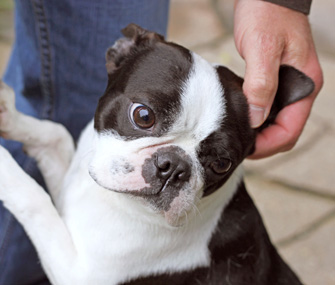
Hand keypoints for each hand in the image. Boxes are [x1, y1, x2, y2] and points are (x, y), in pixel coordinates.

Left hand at [234, 0, 322, 158]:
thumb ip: (261, 85)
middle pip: (285, 130)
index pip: (290, 129)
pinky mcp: (277, 80)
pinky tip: (242, 119)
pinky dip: (258, 119)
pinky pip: (270, 109)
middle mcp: (300, 89)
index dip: (268, 145)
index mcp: (304, 85)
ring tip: (239, 136)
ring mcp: (290, 86)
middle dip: (264, 144)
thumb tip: (256, 118)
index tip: (247, 149)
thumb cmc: (267, 14)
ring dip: (260, 133)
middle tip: (240, 147)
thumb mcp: (262, 49)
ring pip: (277, 121)